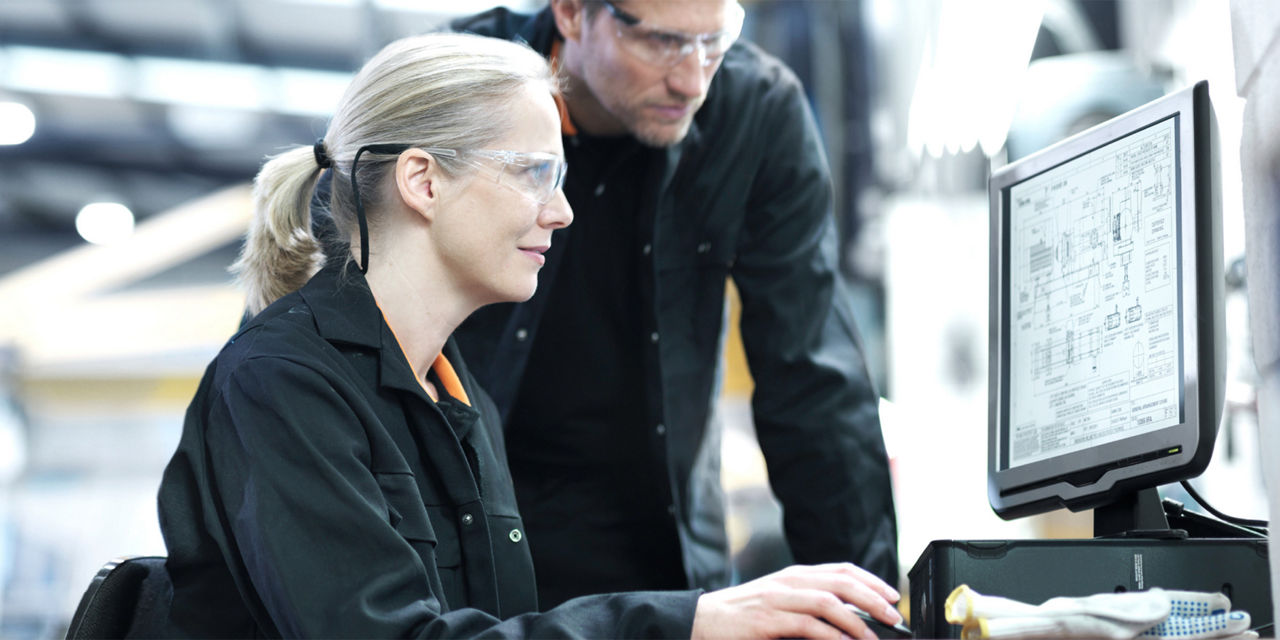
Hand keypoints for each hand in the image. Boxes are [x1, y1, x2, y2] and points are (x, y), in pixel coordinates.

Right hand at [690, 563, 901, 639]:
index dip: (871, 580)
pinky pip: (807, 625)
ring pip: (829, 601)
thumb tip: (848, 618)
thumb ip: (808, 604)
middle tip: (894, 616)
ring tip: (875, 637)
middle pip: (841, 582)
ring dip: (858, 620)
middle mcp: (789, 581)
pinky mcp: (767, 619)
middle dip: (873, 598)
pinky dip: (831, 635)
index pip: (842, 569)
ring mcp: (778, 598)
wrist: (701, 620)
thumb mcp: (779, 602)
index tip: (893, 595)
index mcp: (795, 575)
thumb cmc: (742, 616)